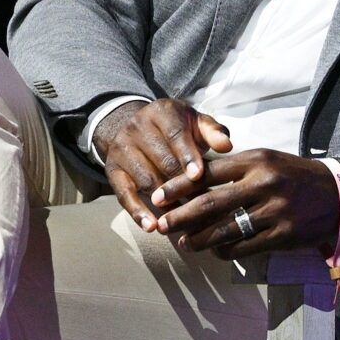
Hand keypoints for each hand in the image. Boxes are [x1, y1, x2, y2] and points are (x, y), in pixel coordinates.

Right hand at [93, 98, 231, 231]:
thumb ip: (213, 132)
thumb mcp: (195, 123)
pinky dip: (137, 212)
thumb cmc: (178, 129)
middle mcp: (137, 128)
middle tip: (202, 207)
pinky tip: (151, 227)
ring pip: (146, 180)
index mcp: (162, 113)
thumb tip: (227, 145)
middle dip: (182, 185)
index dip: (187, 156)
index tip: (198, 175)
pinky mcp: (112, 170)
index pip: (175, 135)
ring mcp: (122, 149)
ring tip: (185, 219)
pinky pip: (124, 194)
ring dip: (166, 203)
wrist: (137, 128)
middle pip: (161, 161)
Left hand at [156, 149, 339, 261]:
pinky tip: (216, 252)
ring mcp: (276, 210)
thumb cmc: (294, 177)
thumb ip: (234, 170)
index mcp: (256, 160)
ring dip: (200, 239)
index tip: (159, 196)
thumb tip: (193, 185)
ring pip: (226, 229)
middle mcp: (265, 183)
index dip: (179, 185)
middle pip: (211, 202)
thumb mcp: (267, 161)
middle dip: (181, 216)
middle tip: (162, 225)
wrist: (339, 194)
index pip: (207, 172)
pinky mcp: (284, 234)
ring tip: (185, 244)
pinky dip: (226, 251)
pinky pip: (245, 246)